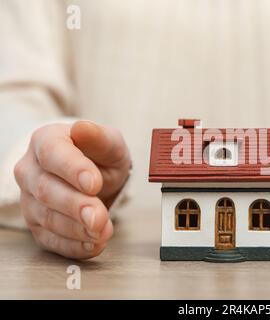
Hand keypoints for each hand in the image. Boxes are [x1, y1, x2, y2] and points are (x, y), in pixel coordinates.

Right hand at [14, 121, 130, 258]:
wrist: (95, 176)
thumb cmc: (99, 155)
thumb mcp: (108, 142)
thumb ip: (98, 137)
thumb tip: (82, 128)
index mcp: (46, 141)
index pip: (53, 153)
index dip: (72, 169)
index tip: (94, 183)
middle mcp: (30, 170)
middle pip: (46, 190)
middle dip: (75, 206)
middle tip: (99, 217)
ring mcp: (29, 199)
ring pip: (47, 217)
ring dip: (77, 229)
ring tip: (103, 232)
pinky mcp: (37, 224)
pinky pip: (50, 239)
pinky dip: (73, 246)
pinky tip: (94, 245)